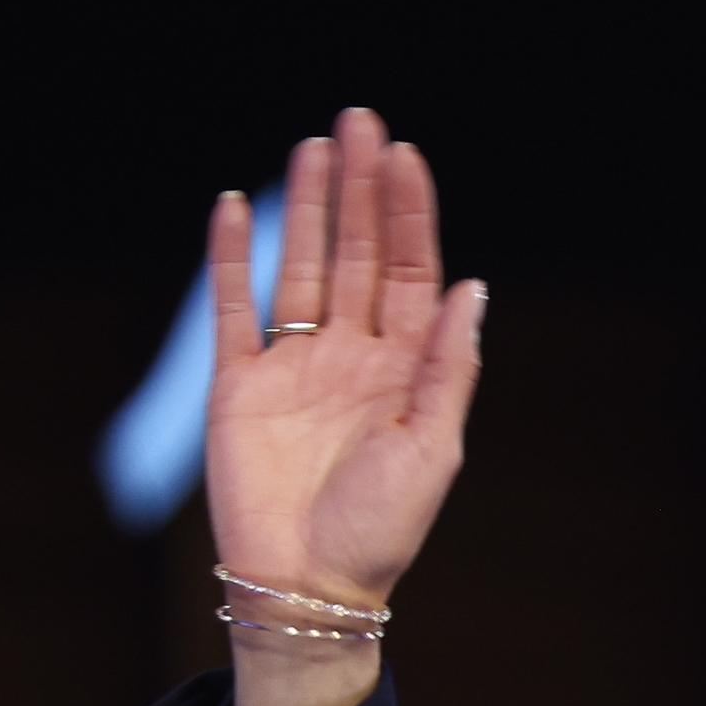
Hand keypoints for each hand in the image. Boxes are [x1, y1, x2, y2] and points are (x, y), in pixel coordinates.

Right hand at [202, 107, 486, 705]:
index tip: (406, 158)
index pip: (411, 274)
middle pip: (358, 255)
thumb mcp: (433, 448)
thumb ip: (447, 367)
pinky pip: (233, 307)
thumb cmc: (381, 530)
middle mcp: (352, 359)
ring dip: (308, 207)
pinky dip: (233, 256)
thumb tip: (472, 287)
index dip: (410, 215)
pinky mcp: (239, 384)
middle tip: (360, 122)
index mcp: (405, 373)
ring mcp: (295, 367)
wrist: (308, 584)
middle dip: (362, 190)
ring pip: (302, 268)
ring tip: (316, 145)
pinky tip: (239, 205)